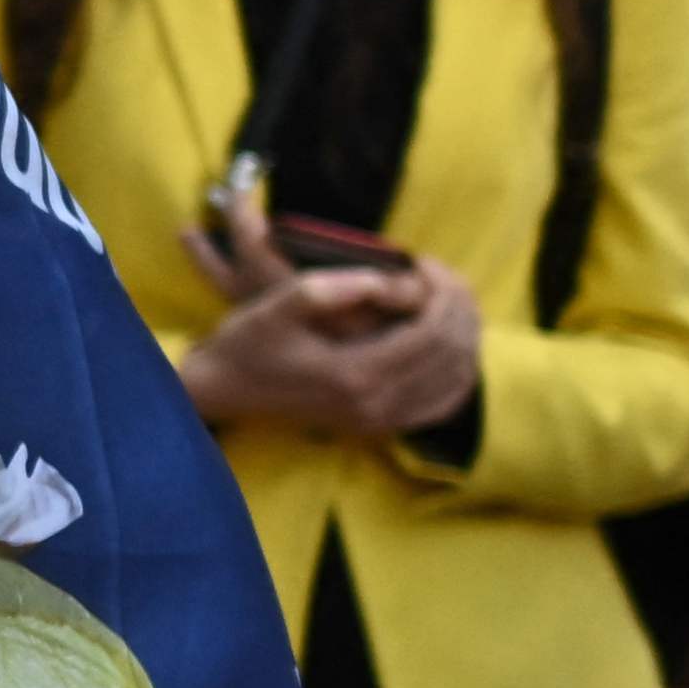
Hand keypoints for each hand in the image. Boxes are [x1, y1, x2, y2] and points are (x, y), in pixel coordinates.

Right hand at [175, 196, 481, 435]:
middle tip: (441, 273)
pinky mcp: (379, 427)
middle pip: (452, 353)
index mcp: (357, 375)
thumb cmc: (248, 342)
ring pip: (456, 379)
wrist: (224, 389)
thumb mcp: (279, 304)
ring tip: (448, 298)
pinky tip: (450, 343)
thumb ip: (333, 287)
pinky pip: (443, 404)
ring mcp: (380, 423)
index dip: (441, 289)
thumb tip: (388, 280)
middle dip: (458, 305)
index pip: (432, 331)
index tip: (425, 259)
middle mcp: (377, 407)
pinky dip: (458, 371)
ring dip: (464, 334)